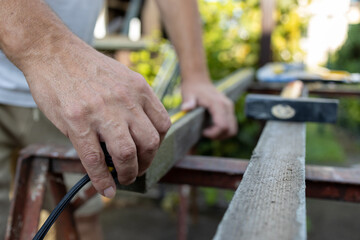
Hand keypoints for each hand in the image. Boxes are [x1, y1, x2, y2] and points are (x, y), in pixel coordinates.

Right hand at [21, 37, 170, 197]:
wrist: (53, 51)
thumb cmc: (88, 67)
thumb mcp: (121, 77)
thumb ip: (133, 102)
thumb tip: (136, 134)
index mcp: (139, 88)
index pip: (163, 124)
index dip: (159, 144)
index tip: (149, 151)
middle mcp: (125, 100)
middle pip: (150, 142)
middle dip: (146, 163)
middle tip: (137, 170)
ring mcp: (102, 111)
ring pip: (127, 154)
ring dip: (128, 174)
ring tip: (123, 179)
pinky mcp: (78, 121)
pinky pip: (94, 159)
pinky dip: (102, 179)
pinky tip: (104, 188)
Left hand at [181, 77, 236, 139]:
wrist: (198, 80)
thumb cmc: (192, 88)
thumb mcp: (187, 94)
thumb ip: (188, 101)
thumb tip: (185, 108)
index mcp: (218, 104)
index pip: (223, 126)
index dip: (213, 134)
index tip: (202, 132)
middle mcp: (227, 106)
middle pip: (230, 130)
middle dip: (218, 136)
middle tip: (205, 133)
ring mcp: (230, 108)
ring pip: (233, 129)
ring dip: (222, 134)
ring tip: (209, 131)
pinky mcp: (229, 110)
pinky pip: (231, 125)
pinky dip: (223, 130)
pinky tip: (211, 127)